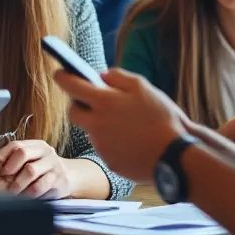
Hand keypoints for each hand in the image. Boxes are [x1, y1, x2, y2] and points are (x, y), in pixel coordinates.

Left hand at [0, 141, 71, 198]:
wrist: (69, 177)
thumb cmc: (42, 171)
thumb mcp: (29, 162)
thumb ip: (12, 163)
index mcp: (34, 144)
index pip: (15, 145)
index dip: (1, 156)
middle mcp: (44, 151)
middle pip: (22, 152)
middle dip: (9, 167)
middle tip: (2, 178)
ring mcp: (52, 164)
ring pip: (30, 171)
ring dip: (17, 184)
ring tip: (12, 192)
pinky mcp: (58, 179)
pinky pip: (40, 186)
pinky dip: (29, 193)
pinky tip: (25, 197)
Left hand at [55, 68, 186, 181]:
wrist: (174, 156)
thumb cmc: (160, 117)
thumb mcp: (142, 86)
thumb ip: (117, 77)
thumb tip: (101, 77)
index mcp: (102, 102)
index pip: (71, 86)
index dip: (62, 77)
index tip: (59, 73)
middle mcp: (95, 125)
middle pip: (74, 113)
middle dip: (78, 105)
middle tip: (92, 101)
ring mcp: (101, 145)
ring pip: (91, 131)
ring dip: (100, 124)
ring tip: (126, 123)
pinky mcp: (110, 162)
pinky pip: (105, 148)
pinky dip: (113, 142)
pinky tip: (132, 140)